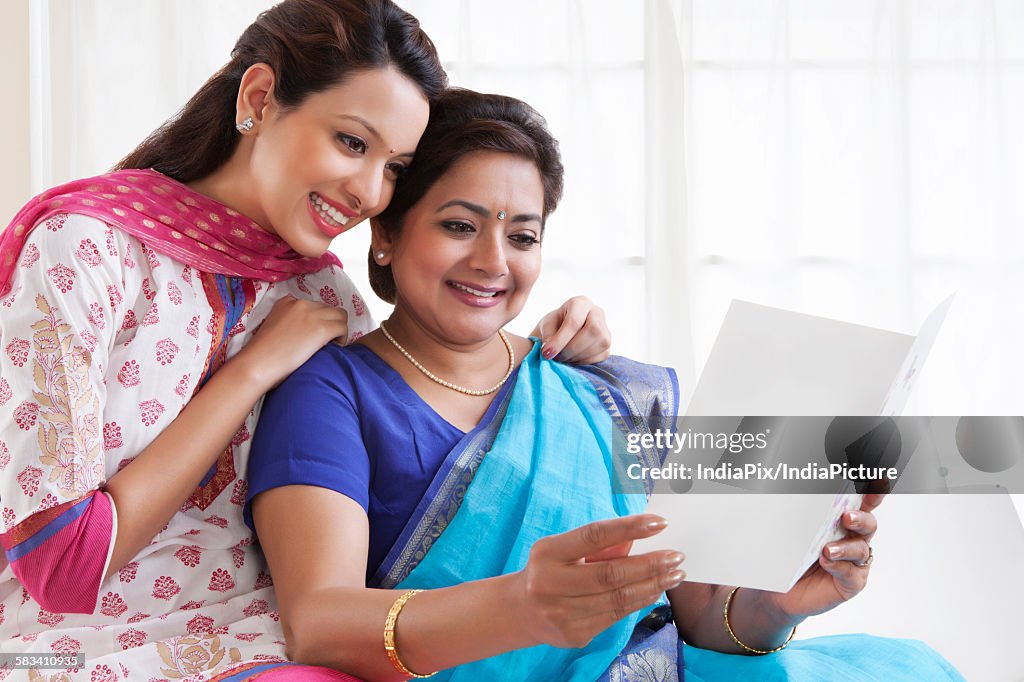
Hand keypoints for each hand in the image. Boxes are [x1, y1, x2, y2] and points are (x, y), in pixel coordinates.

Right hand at [234, 296, 347, 390]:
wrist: (257, 364)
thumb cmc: (261, 354)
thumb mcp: (273, 328)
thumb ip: (289, 324)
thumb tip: (305, 334)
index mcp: (286, 302)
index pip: (313, 306)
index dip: (318, 320)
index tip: (314, 334)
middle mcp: (301, 304)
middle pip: (329, 309)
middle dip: (330, 323)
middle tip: (327, 341)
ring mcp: (312, 315)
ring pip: (341, 316)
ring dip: (339, 329)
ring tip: (332, 345)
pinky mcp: (322, 329)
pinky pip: (343, 328)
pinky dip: (343, 338)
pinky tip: (335, 349)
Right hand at [512, 515, 684, 648]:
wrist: (519, 611)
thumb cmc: (550, 570)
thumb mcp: (565, 548)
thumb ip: (601, 543)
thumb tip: (642, 534)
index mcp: (548, 553)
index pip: (594, 535)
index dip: (629, 527)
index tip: (659, 523)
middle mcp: (550, 584)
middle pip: (611, 574)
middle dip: (650, 565)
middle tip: (677, 557)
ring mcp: (561, 614)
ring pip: (618, 600)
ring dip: (652, 586)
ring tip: (675, 575)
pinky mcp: (573, 636)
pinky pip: (615, 617)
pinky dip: (639, 602)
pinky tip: (654, 591)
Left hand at [531, 296, 610, 363]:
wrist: (561, 332)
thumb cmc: (553, 326)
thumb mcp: (546, 326)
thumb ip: (548, 336)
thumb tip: (550, 350)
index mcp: (580, 303)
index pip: (574, 321)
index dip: (560, 340)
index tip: (547, 353)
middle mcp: (597, 312)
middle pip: (593, 330)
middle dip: (572, 348)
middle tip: (557, 357)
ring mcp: (605, 329)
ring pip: (600, 344)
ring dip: (578, 356)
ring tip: (563, 358)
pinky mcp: (607, 346)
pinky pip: (600, 356)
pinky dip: (583, 362)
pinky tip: (572, 359)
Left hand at [767, 493, 883, 619]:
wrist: (778, 591)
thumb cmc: (787, 556)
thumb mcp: (791, 531)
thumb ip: (799, 514)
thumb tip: (786, 492)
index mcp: (841, 520)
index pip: (860, 503)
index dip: (872, 492)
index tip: (878, 480)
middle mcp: (852, 539)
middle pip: (868, 523)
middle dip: (860, 518)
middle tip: (846, 517)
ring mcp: (854, 562)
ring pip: (861, 549)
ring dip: (846, 547)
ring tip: (827, 549)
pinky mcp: (851, 583)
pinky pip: (852, 573)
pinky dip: (839, 567)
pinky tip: (826, 563)